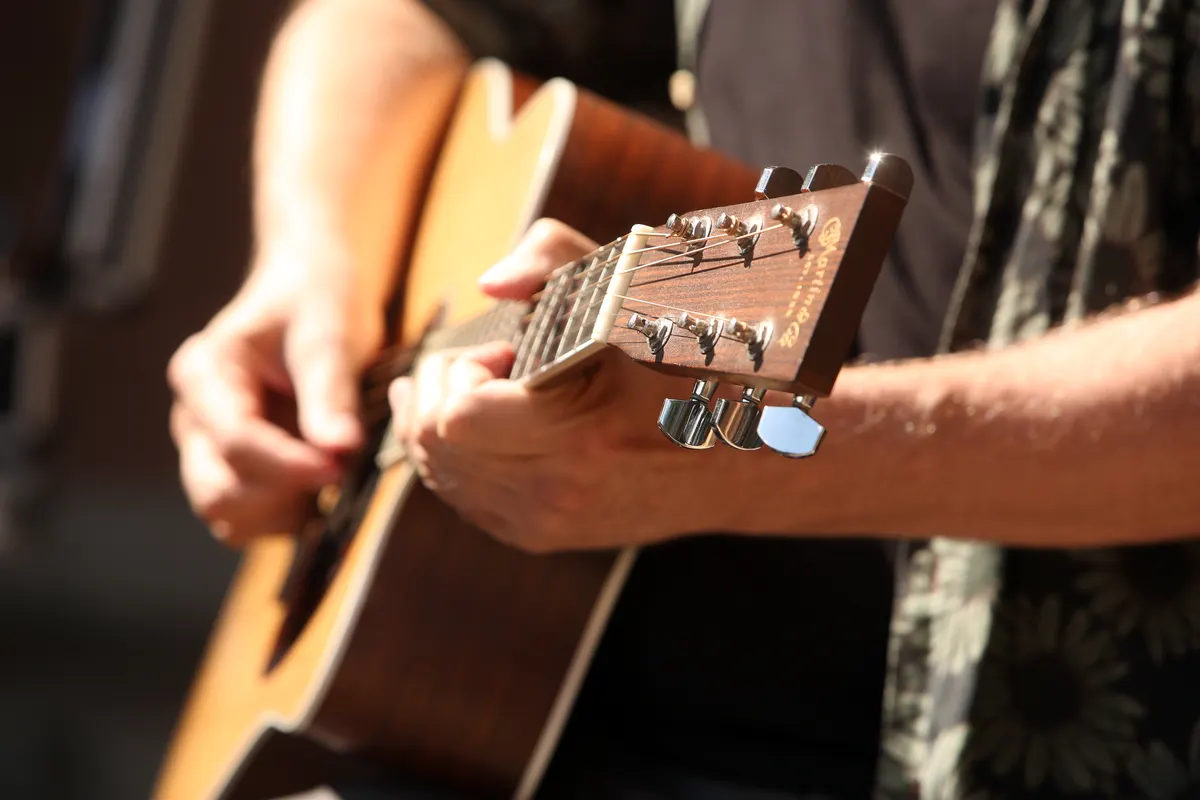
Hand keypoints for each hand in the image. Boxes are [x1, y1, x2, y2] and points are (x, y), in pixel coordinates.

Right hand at [168, 244, 383, 544]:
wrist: (311, 293)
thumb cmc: (317, 302)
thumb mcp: (329, 334)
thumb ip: (331, 392)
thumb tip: (339, 449)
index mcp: (204, 373)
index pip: (235, 440)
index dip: (289, 464)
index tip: (340, 464)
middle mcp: (192, 418)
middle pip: (217, 490)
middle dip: (282, 494)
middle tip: (340, 469)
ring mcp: (206, 449)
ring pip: (227, 515)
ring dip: (284, 512)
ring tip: (331, 472)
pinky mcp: (231, 470)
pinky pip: (247, 519)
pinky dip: (285, 516)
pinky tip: (322, 486)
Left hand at [389, 219, 725, 552]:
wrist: (748, 459)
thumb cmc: (695, 364)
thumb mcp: (640, 292)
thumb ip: (555, 259)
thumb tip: (490, 283)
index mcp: (582, 437)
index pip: (456, 416)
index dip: (461, 369)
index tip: (507, 348)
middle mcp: (558, 494)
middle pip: (434, 448)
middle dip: (438, 390)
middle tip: (486, 361)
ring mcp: (548, 523)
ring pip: (440, 476)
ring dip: (440, 423)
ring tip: (480, 386)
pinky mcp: (543, 536)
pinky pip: (464, 499)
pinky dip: (457, 457)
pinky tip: (484, 426)